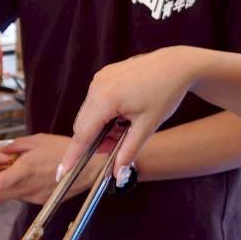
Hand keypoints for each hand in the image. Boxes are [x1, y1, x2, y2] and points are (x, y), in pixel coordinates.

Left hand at [0, 134, 101, 205]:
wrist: (88, 168)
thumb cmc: (65, 150)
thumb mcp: (37, 140)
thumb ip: (14, 147)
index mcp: (27, 168)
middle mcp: (29, 186)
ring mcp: (34, 196)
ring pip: (6, 199)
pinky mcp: (39, 201)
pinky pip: (18, 198)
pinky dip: (10, 192)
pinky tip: (10, 182)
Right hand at [60, 47, 201, 182]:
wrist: (176, 65)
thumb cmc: (165, 93)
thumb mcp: (147, 126)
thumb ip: (128, 151)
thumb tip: (118, 174)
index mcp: (106, 98)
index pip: (83, 134)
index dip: (73, 155)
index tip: (64, 171)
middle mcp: (97, 86)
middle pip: (83, 124)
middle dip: (95, 141)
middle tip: (115, 148)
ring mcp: (99, 78)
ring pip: (89, 114)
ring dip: (100, 127)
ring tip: (125, 128)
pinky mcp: (104, 75)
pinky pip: (95, 101)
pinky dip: (104, 114)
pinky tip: (123, 115)